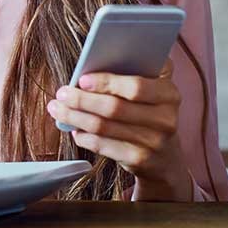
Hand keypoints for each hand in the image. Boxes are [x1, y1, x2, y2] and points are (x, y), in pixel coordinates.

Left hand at [47, 57, 190, 197]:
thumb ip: (132, 73)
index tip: (82, 79)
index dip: (106, 82)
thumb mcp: (151, 90)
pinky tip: (74, 129)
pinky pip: (103, 146)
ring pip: (104, 127)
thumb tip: (89, 67)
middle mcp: (166, 118)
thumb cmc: (149, 112)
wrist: (165, 157)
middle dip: (82, 99)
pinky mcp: (140, 160)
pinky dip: (84, 136)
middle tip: (62, 93)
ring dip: (75, 117)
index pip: (136, 86)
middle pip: (115, 108)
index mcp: (169, 93)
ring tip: (58, 109)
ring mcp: (154, 142)